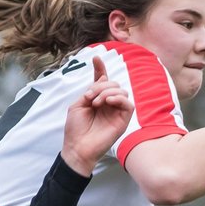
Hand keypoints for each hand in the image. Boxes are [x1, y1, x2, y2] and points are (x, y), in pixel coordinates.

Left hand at [60, 55, 132, 175]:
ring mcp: (116, 112)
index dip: (100, 68)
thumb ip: (90, 91)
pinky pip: (128, 104)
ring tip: (95, 102)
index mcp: (97, 99)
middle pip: (112, 84)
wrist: (77, 147)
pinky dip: (118, 98)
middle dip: (100, 85)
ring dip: (107, 92)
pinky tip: (107, 102)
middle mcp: (108, 104)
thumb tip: (101, 78)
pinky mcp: (123, 120)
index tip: (96, 57)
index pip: (102, 81)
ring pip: (121, 91)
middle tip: (89, 97)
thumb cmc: (76, 129)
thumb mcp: (78, 105)